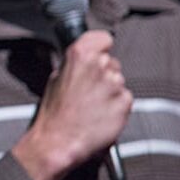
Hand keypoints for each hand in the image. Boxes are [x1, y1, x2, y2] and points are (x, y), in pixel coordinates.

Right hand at [13, 30, 132, 179]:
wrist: (58, 142)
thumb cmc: (54, 114)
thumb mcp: (55, 79)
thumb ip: (74, 65)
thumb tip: (85, 60)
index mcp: (80, 55)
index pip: (103, 38)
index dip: (101, 47)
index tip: (98, 54)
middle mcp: (100, 65)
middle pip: (112, 62)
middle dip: (104, 74)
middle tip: (89, 91)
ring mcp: (114, 83)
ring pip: (119, 82)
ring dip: (110, 92)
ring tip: (92, 106)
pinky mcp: (125, 102)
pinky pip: (124, 99)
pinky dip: (116, 107)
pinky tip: (101, 115)